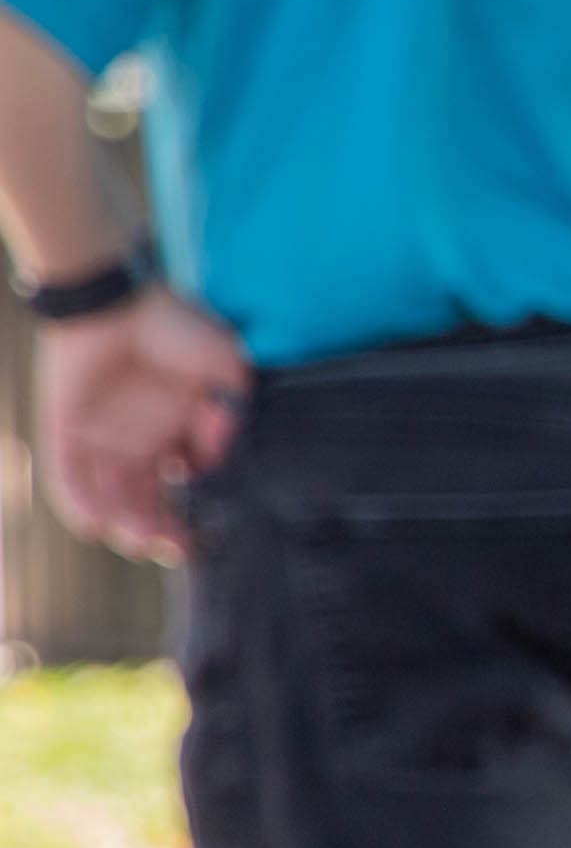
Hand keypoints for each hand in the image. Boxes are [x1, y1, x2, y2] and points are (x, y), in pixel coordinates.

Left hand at [31, 286, 244, 561]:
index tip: (204, 530)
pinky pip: (67, 478)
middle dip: (158, 531)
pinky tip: (98, 525)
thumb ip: (228, 412)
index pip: (179, 487)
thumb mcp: (225, 366)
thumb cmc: (175, 326)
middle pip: (142, 501)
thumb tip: (213, 456)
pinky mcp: (64, 431)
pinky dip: (79, 504)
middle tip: (176, 548)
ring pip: (108, 497)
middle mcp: (134, 442)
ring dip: (124, 524)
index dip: (189, 513)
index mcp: (171, 432)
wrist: (117, 299)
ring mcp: (98, 439)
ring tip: (143, 539)